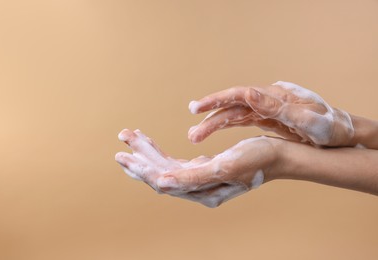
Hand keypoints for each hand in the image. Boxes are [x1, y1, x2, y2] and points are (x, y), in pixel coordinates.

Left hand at [115, 129, 279, 207]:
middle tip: (122, 138)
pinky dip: (162, 151)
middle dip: (140, 156)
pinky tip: (151, 145)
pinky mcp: (205, 168)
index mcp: (200, 191)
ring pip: (165, 166)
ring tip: (131, 136)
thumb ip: (190, 178)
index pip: (162, 180)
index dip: (142, 167)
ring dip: (148, 151)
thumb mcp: (223, 168)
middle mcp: (197, 188)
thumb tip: (158, 184)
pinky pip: (175, 162)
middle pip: (160, 172)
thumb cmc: (256, 159)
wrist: (278, 155)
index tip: (123, 153)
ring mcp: (200, 178)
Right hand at [188, 81, 354, 146]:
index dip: (217, 99)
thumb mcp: (305, 118)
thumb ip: (276, 106)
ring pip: (233, 113)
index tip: (197, 107)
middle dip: (209, 113)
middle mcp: (267, 99)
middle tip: (190, 124)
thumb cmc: (327, 126)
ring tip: (194, 135)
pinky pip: (241, 120)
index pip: (240, 94)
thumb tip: (249, 92)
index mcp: (275, 96)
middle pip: (232, 104)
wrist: (340, 133)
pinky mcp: (265, 118)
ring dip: (213, 123)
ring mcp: (265, 108)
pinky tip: (212, 130)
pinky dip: (225, 125)